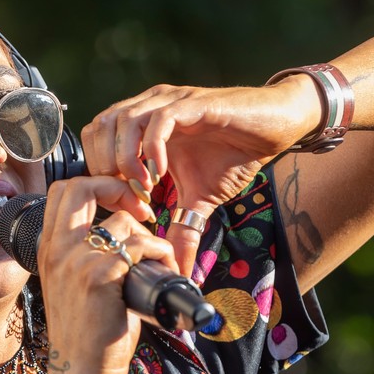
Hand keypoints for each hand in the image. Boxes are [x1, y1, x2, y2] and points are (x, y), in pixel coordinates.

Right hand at [36, 176, 177, 373]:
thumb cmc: (85, 336)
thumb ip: (85, 258)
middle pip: (81, 186)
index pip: (63, 191)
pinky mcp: (101, 276)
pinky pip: (141, 245)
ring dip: (151, 235)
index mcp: (48, 249)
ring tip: (160, 260)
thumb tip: (124, 237)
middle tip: (140, 210)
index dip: (96, 184)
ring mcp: (76, 260)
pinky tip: (166, 269)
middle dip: (116, 187)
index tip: (120, 204)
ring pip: (123, 220)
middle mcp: (57, 249)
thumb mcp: (73, 287)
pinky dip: (162, 253)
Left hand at [80, 79, 317, 275]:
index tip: (123, 204)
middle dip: (106, 167)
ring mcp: (169, 102)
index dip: (101, 173)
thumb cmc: (235, 154)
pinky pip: (160, 119)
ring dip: (126, 158)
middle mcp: (150, 108)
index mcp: (143, 126)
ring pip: (123, 120)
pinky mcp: (192, 102)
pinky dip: (152, 147)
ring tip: (144, 188)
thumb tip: (181, 271)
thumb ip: (183, 229)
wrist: (276, 126)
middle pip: (100, 128)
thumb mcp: (201, 199)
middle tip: (128, 198)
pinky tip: (161, 173)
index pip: (96, 140)